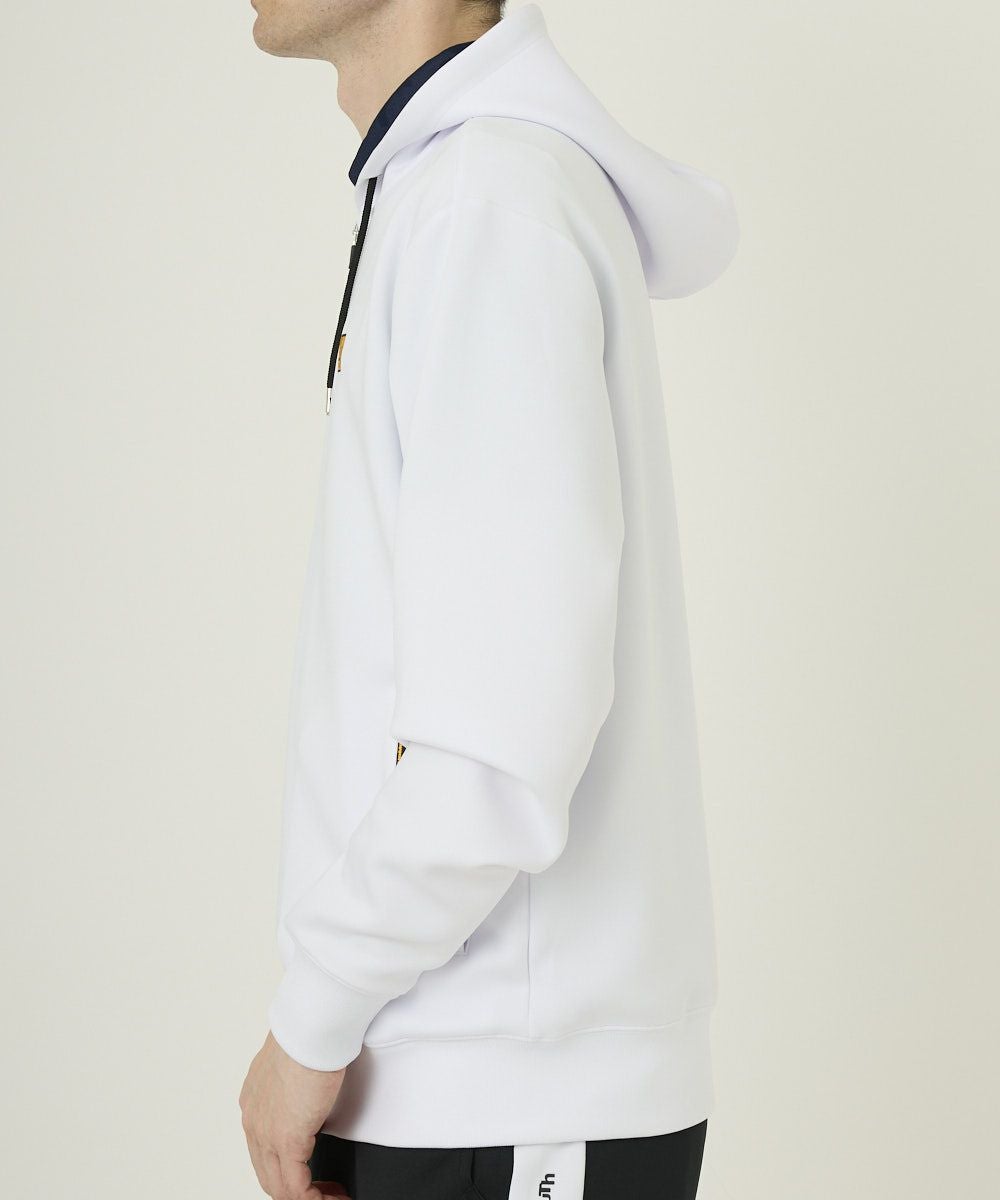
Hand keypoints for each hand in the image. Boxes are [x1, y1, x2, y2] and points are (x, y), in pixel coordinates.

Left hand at [239, 1030, 348, 1198]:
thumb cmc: (310, 1033)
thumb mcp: (296, 1064)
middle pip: (268, 1175)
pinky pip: (296, 1189)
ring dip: (308, 1197)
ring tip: (332, 1196)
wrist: (311, 1027)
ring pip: (279, 1187)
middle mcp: (255, 1121)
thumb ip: (296, 1084)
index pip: (264, 1150)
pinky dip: (315, 1198)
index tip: (310, 1170)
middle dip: (297, 1189)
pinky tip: (332, 1196)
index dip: (287, 1167)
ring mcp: (266, 1134)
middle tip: (323, 1190)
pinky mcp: (287, 1141)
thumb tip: (313, 1090)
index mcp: (255, 1102)